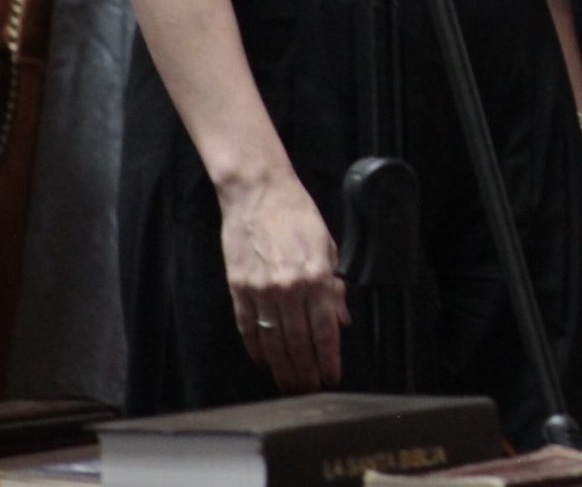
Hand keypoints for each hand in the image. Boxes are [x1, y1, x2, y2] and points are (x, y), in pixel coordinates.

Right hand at [219, 169, 348, 392]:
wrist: (258, 193)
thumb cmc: (297, 215)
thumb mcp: (328, 246)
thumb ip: (334, 286)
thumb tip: (342, 320)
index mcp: (316, 276)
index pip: (324, 330)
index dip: (329, 358)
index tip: (332, 376)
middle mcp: (289, 288)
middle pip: (298, 343)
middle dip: (306, 370)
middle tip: (310, 388)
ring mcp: (261, 290)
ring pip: (273, 341)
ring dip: (282, 366)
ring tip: (289, 383)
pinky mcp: (238, 288)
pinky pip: (248, 326)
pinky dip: (255, 347)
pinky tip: (263, 360)